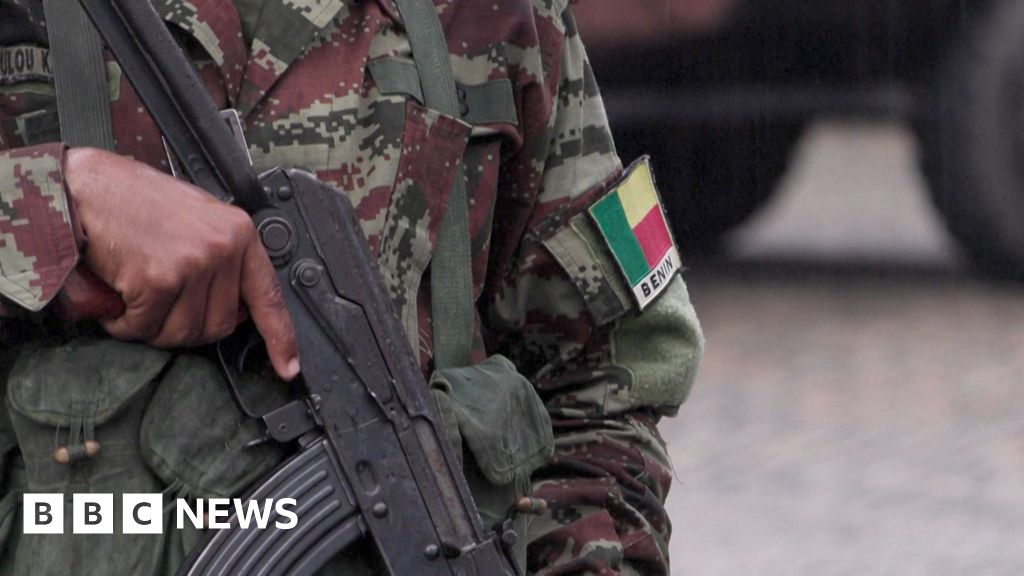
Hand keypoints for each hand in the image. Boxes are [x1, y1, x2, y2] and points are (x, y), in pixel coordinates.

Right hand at [63, 147, 299, 379]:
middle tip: (161, 303)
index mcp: (239, 234)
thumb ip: (224, 261)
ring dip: (152, 327)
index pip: (269, 296)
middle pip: (218, 326)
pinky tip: (118, 299)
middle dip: (186, 326)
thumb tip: (239, 308)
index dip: (280, 337)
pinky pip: (145, 328)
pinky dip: (125, 324)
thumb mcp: (200, 221)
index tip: (289, 367)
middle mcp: (222, 249)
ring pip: (181, 333)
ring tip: (137, 296)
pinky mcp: (159, 280)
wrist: (89, 186)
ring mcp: (193, 265)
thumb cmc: (138, 202)